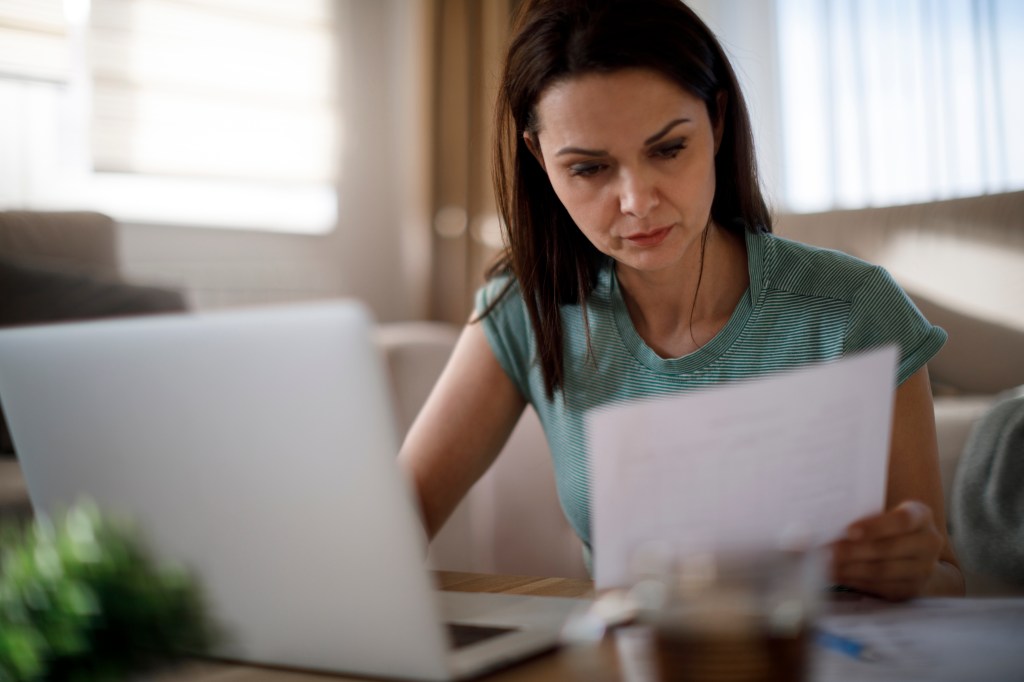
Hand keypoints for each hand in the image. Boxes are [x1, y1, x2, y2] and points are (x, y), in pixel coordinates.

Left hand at [829, 500, 944, 600]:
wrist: (914, 553)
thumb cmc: (888, 526)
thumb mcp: (884, 513)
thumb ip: (864, 516)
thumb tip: (830, 523)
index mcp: (921, 516)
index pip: (902, 520)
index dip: (875, 527)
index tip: (849, 531)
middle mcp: (929, 542)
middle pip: (889, 549)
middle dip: (854, 551)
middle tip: (827, 551)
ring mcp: (924, 569)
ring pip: (883, 571)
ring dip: (851, 569)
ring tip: (827, 565)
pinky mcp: (912, 588)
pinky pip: (881, 587)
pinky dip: (857, 581)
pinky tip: (838, 576)